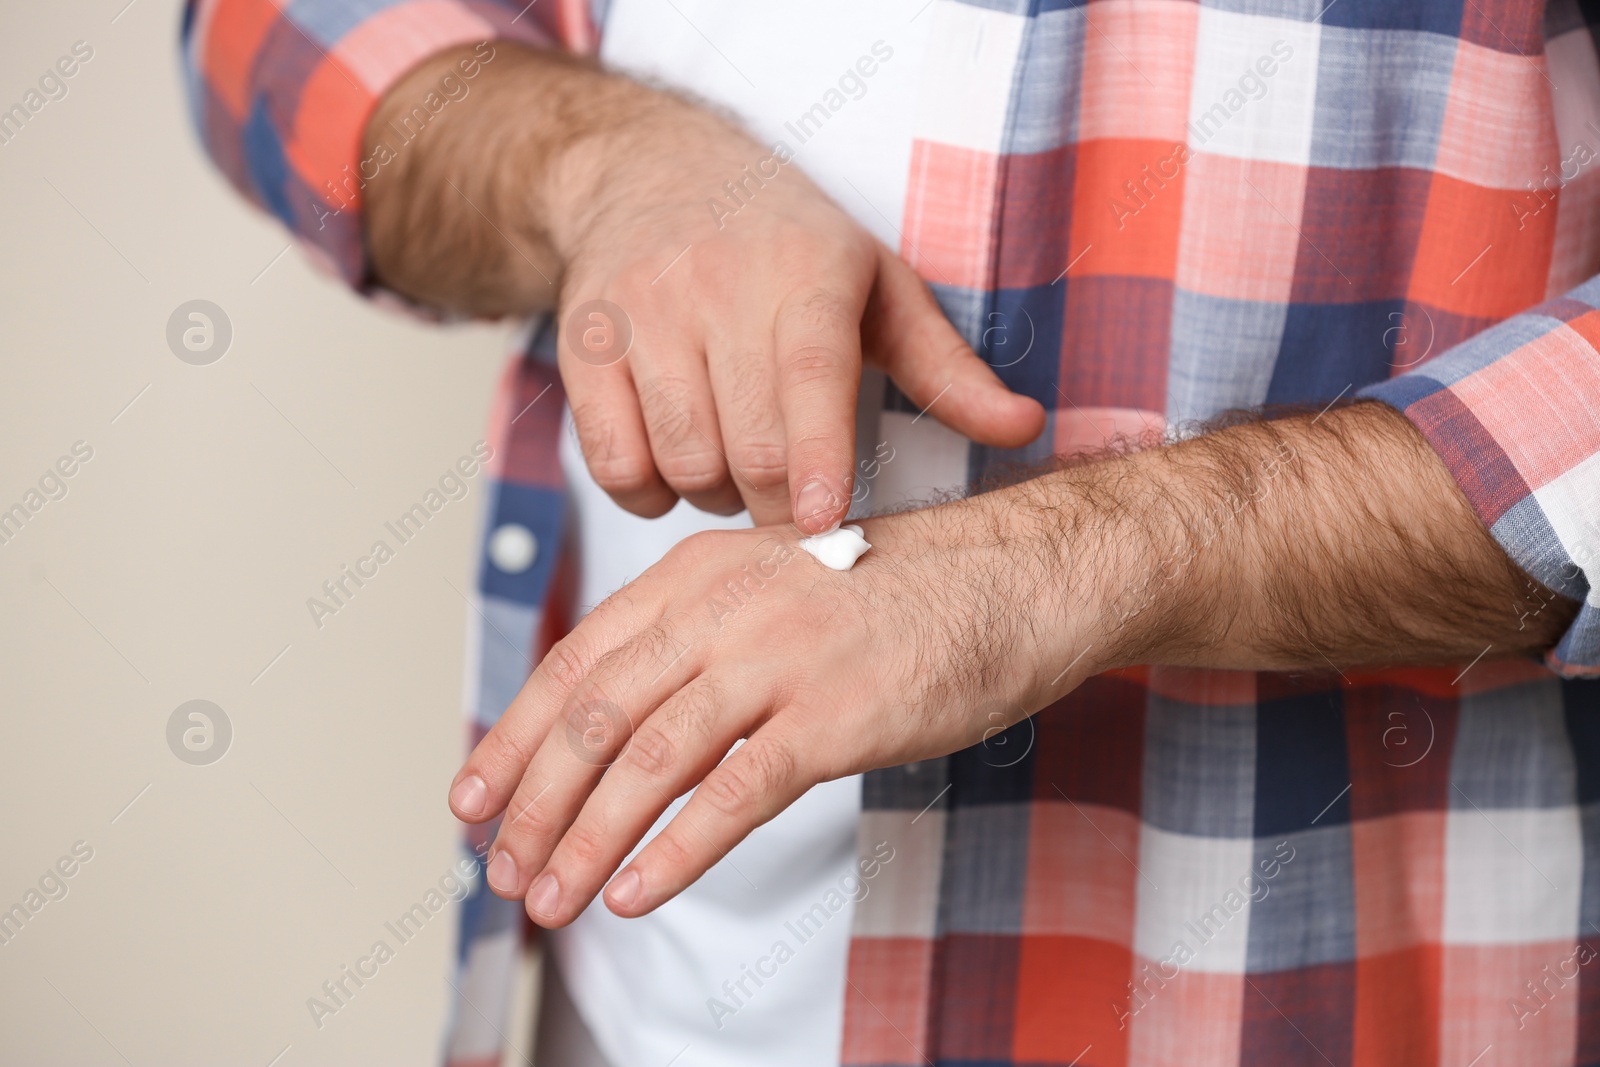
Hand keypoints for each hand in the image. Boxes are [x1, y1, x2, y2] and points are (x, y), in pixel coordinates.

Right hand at [363, 43, 1044, 532]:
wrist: (649, 172)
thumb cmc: (785, 245)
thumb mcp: (878, 286)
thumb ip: (946, 369)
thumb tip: (1025, 426)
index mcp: (806, 271)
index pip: (810, 374)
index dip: (819, 457)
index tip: (826, 523)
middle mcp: (716, 284)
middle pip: (747, 446)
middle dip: (779, 503)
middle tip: (796, 500)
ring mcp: (640, 312)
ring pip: (681, 461)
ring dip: (716, 496)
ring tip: (736, 466)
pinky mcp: (582, 344)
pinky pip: (612, 464)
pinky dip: (648, 494)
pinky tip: (673, 465)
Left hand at [443, 403, 1582, 925]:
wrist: (1017, 576)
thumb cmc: (895, 593)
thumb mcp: (775, 587)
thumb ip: (697, 640)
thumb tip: (616, 719)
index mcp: (697, 574)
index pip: (576, 662)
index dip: (514, 738)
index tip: (474, 798)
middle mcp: (723, 607)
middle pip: (593, 716)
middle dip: (533, 802)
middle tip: (499, 869)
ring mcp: (780, 658)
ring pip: (646, 760)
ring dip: (585, 839)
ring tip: (548, 899)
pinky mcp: (837, 715)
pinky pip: (734, 794)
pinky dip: (675, 851)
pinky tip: (636, 893)